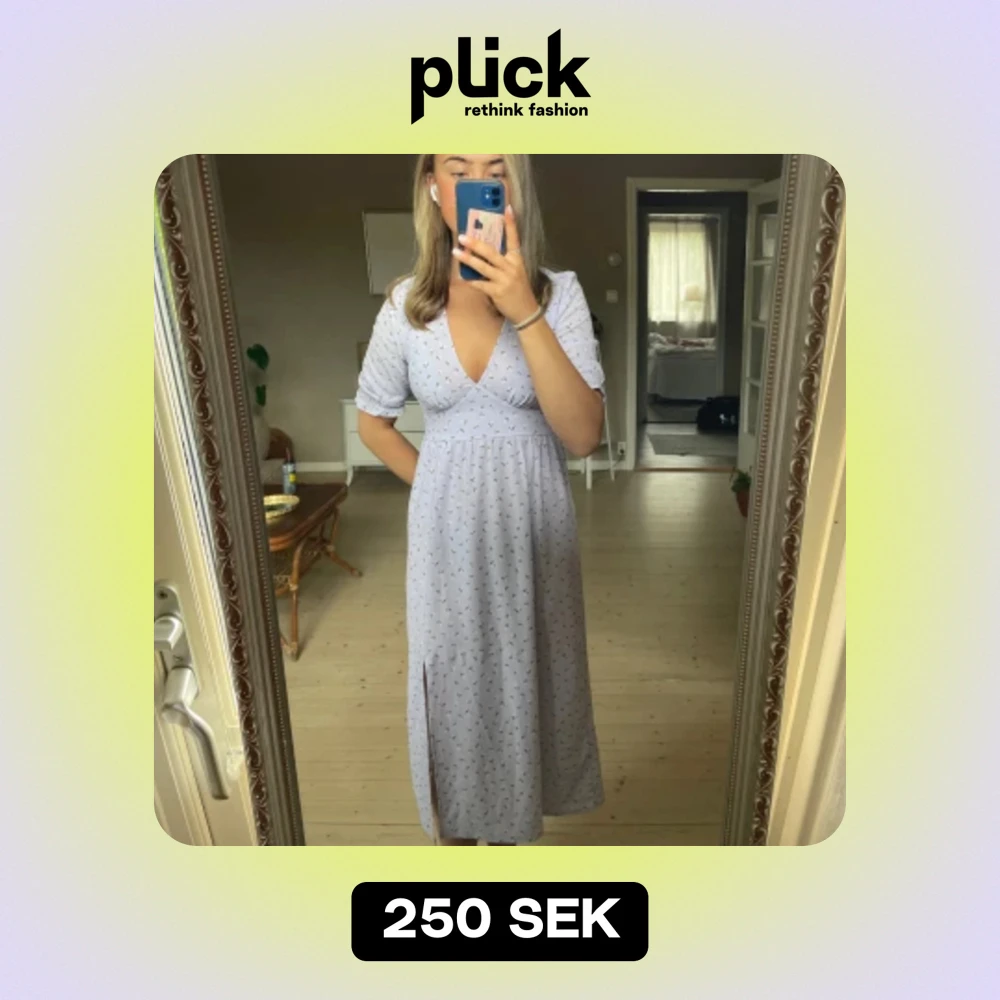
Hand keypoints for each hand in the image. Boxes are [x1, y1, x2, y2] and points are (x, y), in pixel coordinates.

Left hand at [452, 206, 539, 325]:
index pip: (514, 238)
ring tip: (456, 252)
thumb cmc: (519, 290)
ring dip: (468, 259)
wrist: (526, 311)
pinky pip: (480, 284)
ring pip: (483, 267)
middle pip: (491, 252)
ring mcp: (504, 280)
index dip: (510, 224)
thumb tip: (484, 250)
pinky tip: (462, 277)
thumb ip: (504, 261)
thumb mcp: (516, 272)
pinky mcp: (497, 292)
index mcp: (517, 260)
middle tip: (462, 236)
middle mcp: (511, 267)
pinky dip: (471, 280)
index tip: (506, 209)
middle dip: (475, 244)